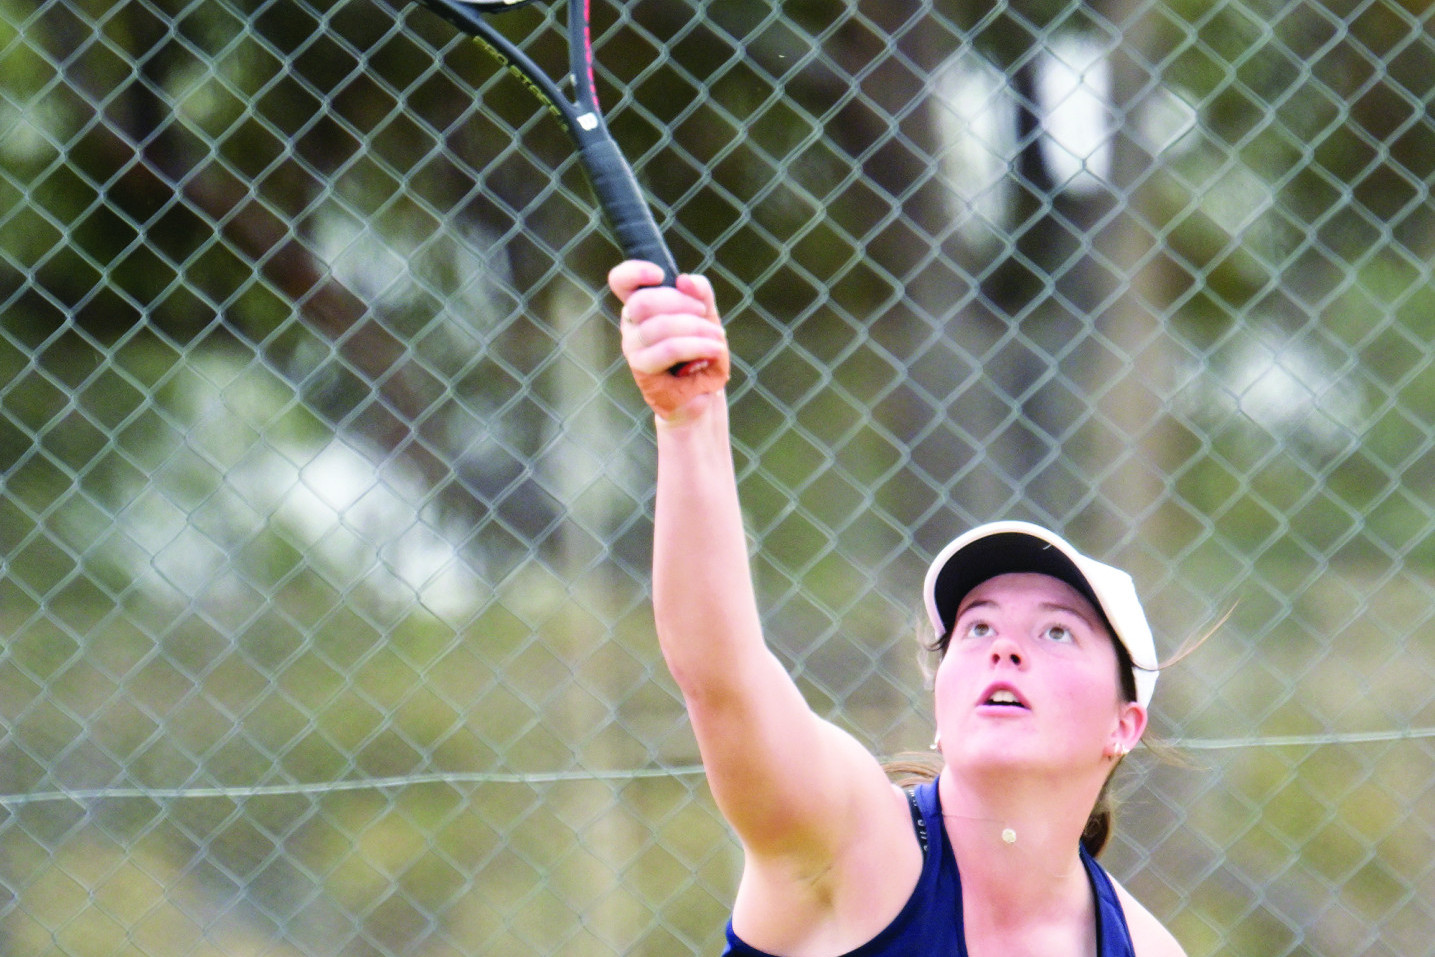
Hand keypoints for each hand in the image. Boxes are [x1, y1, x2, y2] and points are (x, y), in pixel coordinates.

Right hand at [608, 260, 729, 419]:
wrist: (704, 391)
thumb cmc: (701, 352)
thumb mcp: (706, 316)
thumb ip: (700, 292)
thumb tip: (685, 279)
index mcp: (641, 306)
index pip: (621, 281)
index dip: (634, 272)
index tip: (660, 274)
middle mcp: (631, 326)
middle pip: (643, 302)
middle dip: (680, 302)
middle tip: (703, 313)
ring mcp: (633, 349)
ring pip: (659, 326)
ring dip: (695, 328)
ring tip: (716, 337)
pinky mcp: (643, 371)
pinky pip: (668, 349)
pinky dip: (696, 345)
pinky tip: (714, 349)